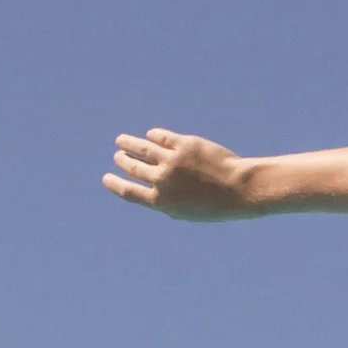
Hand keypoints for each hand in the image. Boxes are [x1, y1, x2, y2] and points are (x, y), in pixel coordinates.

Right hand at [103, 128, 253, 220]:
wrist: (240, 189)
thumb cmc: (217, 205)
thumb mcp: (188, 212)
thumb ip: (167, 203)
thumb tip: (152, 193)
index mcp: (161, 201)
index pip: (128, 192)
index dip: (115, 184)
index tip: (107, 177)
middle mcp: (162, 180)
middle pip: (133, 167)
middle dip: (122, 161)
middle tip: (118, 156)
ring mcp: (172, 161)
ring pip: (142, 149)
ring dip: (129, 144)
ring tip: (121, 141)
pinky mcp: (184, 144)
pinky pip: (162, 137)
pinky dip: (153, 136)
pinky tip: (150, 135)